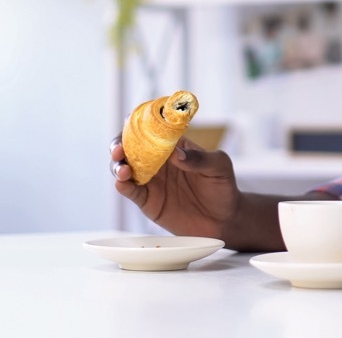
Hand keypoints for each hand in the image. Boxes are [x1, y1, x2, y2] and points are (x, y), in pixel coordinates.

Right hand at [110, 135, 241, 239]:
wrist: (224, 219)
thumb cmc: (223, 186)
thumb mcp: (219, 167)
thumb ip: (199, 158)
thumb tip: (176, 153)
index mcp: (173, 145)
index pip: (151, 128)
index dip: (137, 123)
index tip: (130, 122)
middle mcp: (158, 160)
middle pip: (130, 147)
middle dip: (119, 144)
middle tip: (119, 150)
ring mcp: (151, 180)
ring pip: (125, 168)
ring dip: (118, 166)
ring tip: (124, 170)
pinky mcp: (148, 201)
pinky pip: (131, 191)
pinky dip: (122, 186)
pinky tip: (121, 183)